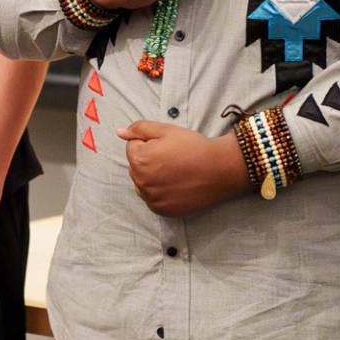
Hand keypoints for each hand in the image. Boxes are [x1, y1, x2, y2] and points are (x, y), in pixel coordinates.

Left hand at [117, 121, 248, 216]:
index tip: (167, 145)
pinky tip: (176, 184)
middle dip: (149, 160)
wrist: (219, 170)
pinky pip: (152, 199)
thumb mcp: (166, 130)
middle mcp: (141, 182)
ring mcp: (151, 198)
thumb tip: (119, 132)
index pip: (133, 147)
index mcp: (139, 160)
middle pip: (136, 166)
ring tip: (175, 171)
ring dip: (153, 177)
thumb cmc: (193, 147)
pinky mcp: (162, 210)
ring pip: (143, 183)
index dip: (150, 143)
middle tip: (173, 157)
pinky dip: (160, 192)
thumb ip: (139, 129)